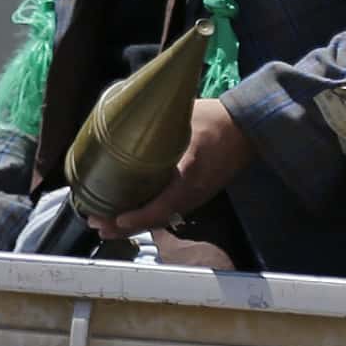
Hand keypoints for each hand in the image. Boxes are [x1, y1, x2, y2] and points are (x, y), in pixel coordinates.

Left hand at [97, 97, 257, 237]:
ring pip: (161, 218)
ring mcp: (195, 197)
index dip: (138, 217)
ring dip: (134, 224)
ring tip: (107, 226)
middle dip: (125, 226)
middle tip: (98, 225)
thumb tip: (124, 122)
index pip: (161, 206)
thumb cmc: (215, 120)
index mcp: (188, 176)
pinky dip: (148, 216)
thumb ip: (157, 126)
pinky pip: (168, 211)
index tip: (116, 220)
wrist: (248, 128)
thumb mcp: (184, 119)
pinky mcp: (197, 194)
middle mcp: (191, 193)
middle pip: (156, 219)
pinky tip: (133, 215)